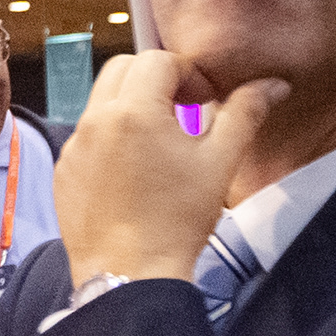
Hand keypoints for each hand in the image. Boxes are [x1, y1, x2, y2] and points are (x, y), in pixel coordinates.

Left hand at [53, 51, 286, 286]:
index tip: (205, 99)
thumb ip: (245, 113)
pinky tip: (135, 170)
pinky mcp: (64, 172)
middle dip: (154, 79)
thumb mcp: (221, 162)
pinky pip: (87, 137)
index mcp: (133, 110)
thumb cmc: (176, 221)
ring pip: (101, 102)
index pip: (158, 60)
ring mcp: (74, 147)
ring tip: (161, 141)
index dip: (188, 74)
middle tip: (183, 109)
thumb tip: (271, 85)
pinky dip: (111, 138)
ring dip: (131, 106)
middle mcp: (95, 121)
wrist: (131, 275)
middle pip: (122, 69)